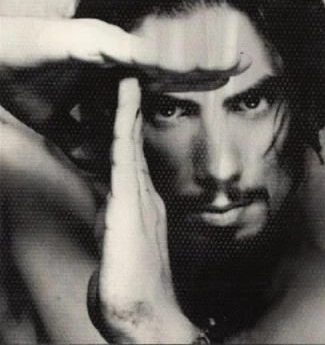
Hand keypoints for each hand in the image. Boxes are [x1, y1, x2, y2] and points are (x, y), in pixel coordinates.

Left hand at [87, 78, 198, 343]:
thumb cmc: (131, 284)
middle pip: (133, 142)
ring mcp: (137, 196)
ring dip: (128, 110)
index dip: (129, 127)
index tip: (127, 102)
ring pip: (129, 143)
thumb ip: (117, 224)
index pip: (131, 156)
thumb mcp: (119, 246)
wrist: (145, 313)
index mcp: (138, 202)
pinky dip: (124, 126)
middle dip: (131, 109)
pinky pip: (124, 156)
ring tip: (129, 78)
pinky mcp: (128, 204)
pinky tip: (125, 102)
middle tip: (132, 78)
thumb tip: (113, 210)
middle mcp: (141, 194)